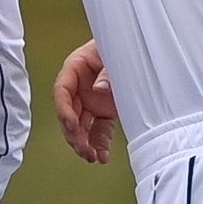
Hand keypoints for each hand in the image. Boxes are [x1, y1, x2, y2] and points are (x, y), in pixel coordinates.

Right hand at [53, 38, 118, 164]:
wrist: (140, 49)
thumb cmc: (123, 46)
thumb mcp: (114, 54)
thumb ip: (107, 72)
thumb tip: (99, 89)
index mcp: (75, 68)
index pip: (62, 91)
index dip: (64, 109)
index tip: (72, 125)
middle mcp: (79, 87)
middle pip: (68, 113)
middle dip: (73, 133)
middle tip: (82, 148)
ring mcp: (91, 101)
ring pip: (81, 126)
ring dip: (84, 143)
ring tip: (92, 157)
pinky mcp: (104, 111)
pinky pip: (99, 130)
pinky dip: (99, 144)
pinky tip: (101, 157)